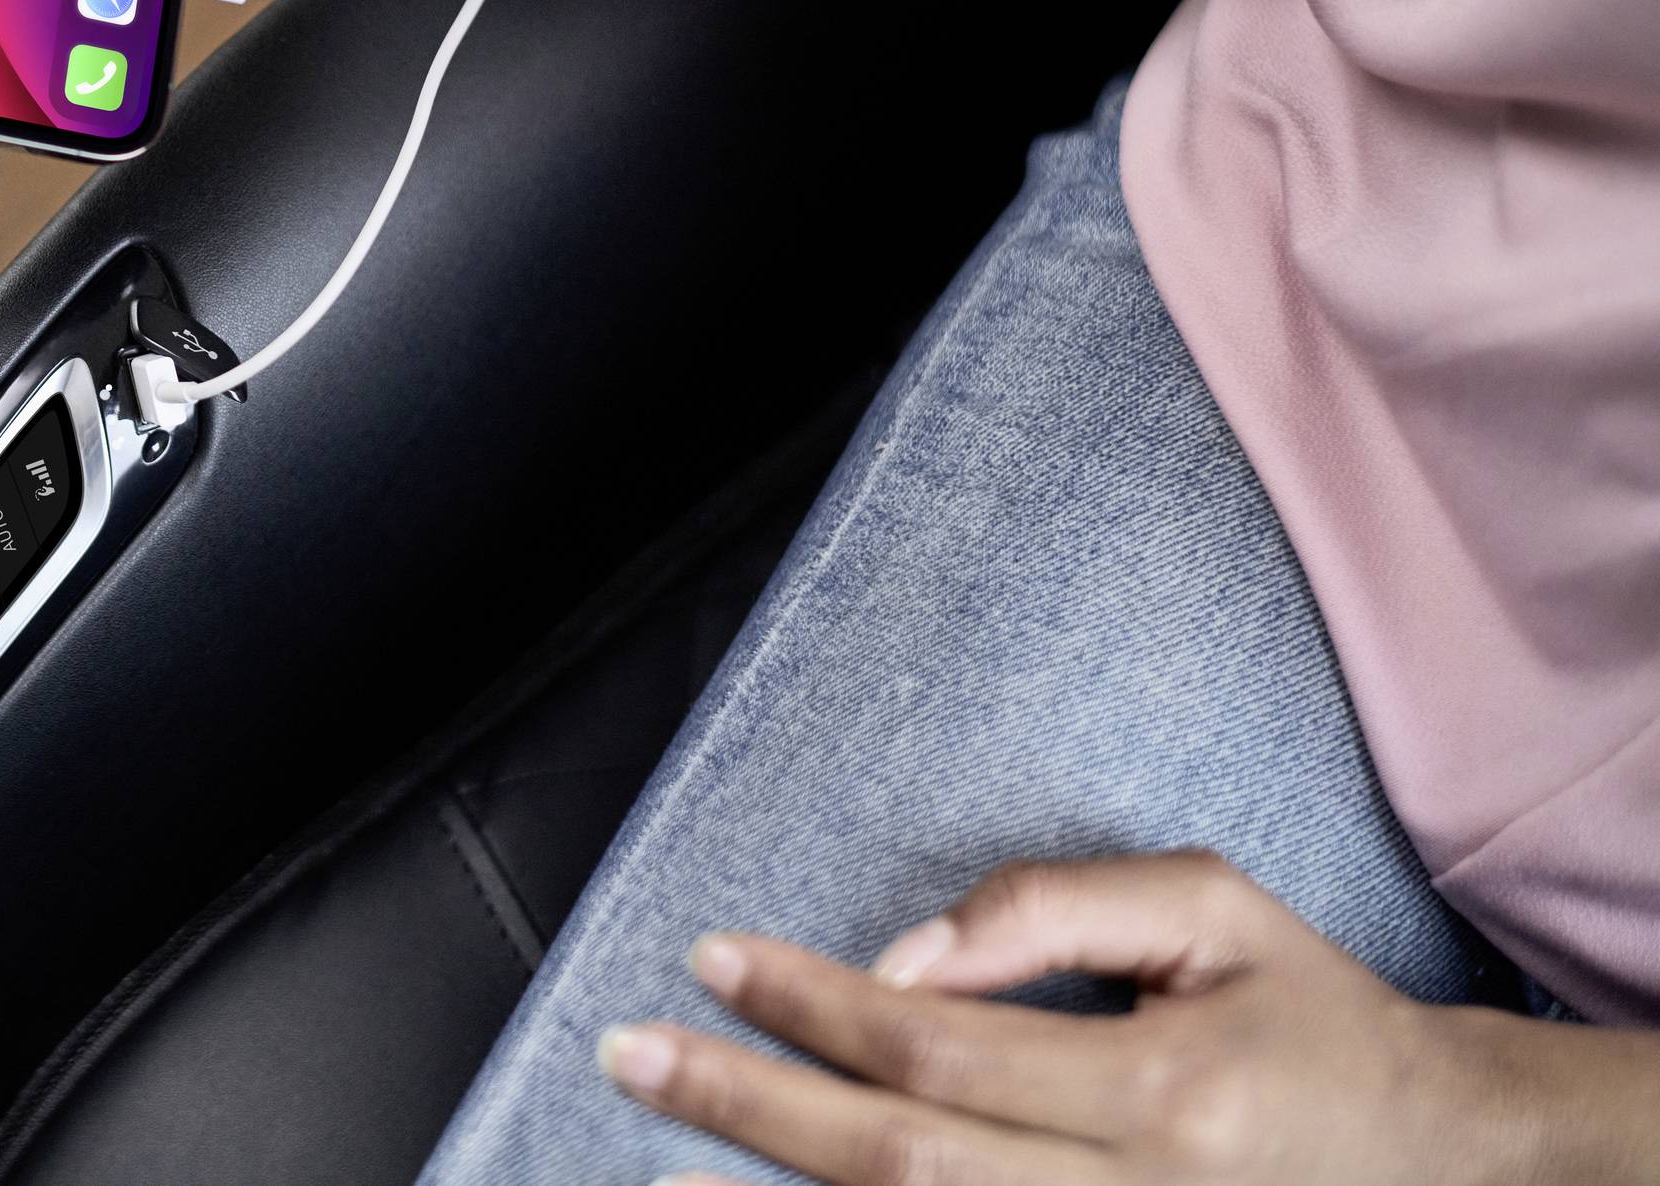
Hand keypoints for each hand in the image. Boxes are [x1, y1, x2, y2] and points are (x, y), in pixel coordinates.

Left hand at [599, 849, 1659, 1184]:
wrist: (1443, 1160)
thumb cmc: (1312, 1017)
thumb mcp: (1210, 909)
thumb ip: (1050, 909)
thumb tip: (899, 954)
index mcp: (1160, 1090)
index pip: (935, 1044)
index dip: (809, 1002)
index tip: (711, 955)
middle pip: (897, 1162)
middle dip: (747, 1105)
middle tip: (626, 1053)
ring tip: (655, 1164)